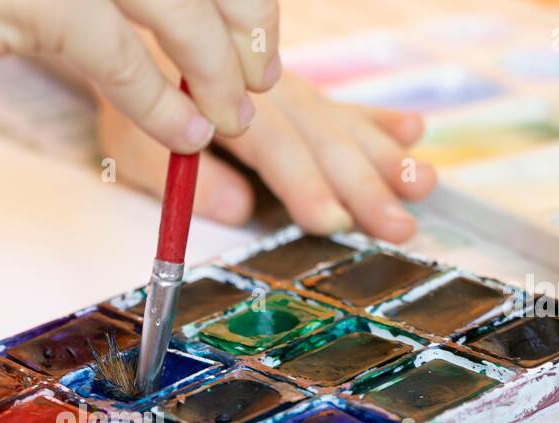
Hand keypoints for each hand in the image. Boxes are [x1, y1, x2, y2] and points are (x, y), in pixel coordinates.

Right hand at [0, 0, 281, 153]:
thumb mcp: (21, 8)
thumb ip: (87, 24)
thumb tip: (150, 69)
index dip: (238, 2)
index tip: (257, 47)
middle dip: (242, 29)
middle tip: (259, 83)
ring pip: (173, 6)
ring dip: (214, 66)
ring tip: (233, 115)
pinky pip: (113, 47)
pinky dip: (157, 93)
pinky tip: (183, 128)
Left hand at [98, 69, 437, 242]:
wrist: (137, 58)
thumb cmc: (135, 114)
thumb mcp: (136, 149)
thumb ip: (192, 181)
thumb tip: (241, 211)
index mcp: (222, 102)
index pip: (272, 146)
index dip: (302, 185)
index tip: (330, 220)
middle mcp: (265, 92)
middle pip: (320, 141)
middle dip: (362, 186)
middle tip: (396, 227)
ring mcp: (290, 92)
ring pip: (343, 125)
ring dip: (385, 159)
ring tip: (422, 187)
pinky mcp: (304, 97)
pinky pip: (344, 107)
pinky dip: (379, 121)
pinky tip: (414, 133)